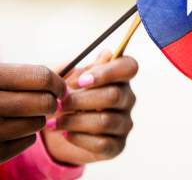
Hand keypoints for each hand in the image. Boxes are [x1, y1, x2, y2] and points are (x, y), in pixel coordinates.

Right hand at [0, 63, 65, 162]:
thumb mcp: (6, 76)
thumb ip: (36, 72)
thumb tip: (73, 66)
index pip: (42, 77)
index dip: (57, 83)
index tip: (60, 89)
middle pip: (45, 102)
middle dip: (51, 103)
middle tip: (45, 103)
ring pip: (38, 123)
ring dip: (38, 119)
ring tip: (23, 115)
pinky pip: (28, 141)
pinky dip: (26, 135)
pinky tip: (13, 129)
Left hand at [43, 50, 137, 164]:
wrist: (54, 127)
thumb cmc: (64, 97)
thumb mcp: (65, 78)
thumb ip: (83, 66)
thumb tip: (105, 53)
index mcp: (119, 77)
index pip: (129, 67)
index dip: (108, 72)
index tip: (82, 80)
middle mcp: (127, 98)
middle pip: (114, 95)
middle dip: (81, 100)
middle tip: (60, 103)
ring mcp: (124, 122)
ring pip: (105, 121)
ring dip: (75, 121)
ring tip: (54, 122)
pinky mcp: (117, 145)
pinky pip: (103, 143)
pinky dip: (79, 138)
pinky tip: (65, 134)